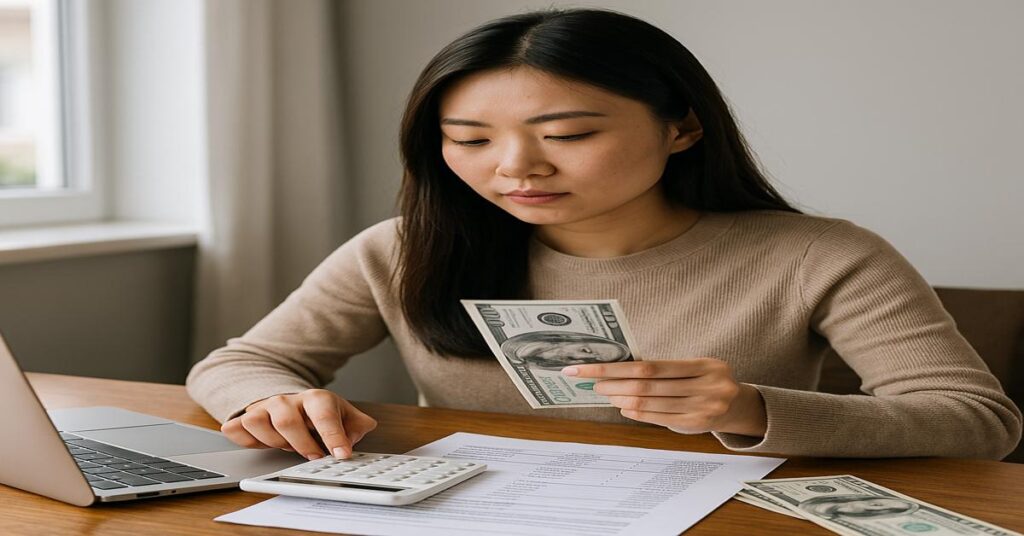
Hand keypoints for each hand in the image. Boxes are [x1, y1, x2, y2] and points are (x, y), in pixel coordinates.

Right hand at [220, 389, 376, 459]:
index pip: (324, 415)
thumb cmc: (319, 413)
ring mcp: (263, 408)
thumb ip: (357, 426)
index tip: (342, 455)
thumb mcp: (345, 416)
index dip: (334, 436)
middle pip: (287, 421)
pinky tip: (261, 444)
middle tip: (315, 457)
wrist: (292, 402)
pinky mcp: (244, 419)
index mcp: (316, 398)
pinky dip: (245, 439)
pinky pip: (235, 429)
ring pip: (257, 422)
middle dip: (302, 445)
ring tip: (287, 446)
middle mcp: (287, 400)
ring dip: (272, 441)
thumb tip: (356, 436)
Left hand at [562, 358, 766, 436]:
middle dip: (614, 383)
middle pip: (647, 385)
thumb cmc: (704, 381)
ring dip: (622, 398)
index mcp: (704, 364)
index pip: (649, 365)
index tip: (590, 367)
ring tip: (606, 394)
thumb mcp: (691, 368)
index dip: (616, 367)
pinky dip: (638, 413)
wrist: (737, 405)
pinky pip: (659, 418)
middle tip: (592, 382)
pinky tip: (624, 407)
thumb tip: (617, 370)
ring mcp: (704, 407)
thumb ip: (661, 370)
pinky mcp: (698, 424)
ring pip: (651, 403)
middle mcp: (707, 386)